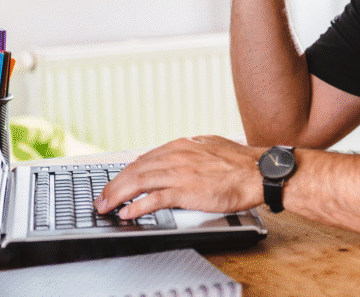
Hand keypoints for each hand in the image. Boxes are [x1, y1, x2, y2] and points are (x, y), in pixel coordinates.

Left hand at [94, 136, 264, 218]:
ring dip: (118, 196)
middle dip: (114, 185)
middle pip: (135, 170)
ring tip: (106, 206)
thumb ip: (190, 151)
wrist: (257, 171)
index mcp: (181, 145)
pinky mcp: (186, 191)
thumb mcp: (209, 145)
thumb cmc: (239, 162)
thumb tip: (178, 152)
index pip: (144, 159)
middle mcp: (176, 156)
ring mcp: (180, 173)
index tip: (116, 183)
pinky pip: (155, 199)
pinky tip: (128, 213)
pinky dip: (138, 207)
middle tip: (102, 198)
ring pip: (139, 182)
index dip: (126, 173)